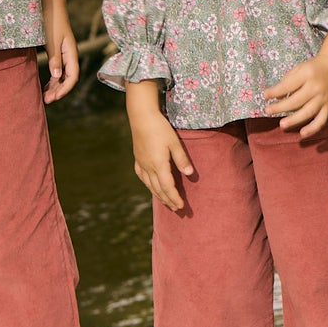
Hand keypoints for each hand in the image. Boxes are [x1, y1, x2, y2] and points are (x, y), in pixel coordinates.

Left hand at [41, 0, 79, 103]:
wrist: (49, 6)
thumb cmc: (51, 21)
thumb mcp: (52, 41)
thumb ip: (55, 59)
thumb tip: (57, 77)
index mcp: (71, 52)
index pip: (73, 76)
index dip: (65, 89)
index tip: (55, 97)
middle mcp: (70, 55)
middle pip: (67, 78)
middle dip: (58, 90)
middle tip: (46, 100)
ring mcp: (64, 54)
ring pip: (62, 75)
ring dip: (55, 86)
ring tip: (45, 97)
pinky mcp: (57, 52)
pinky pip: (57, 70)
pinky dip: (52, 79)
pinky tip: (45, 85)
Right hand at [125, 83, 196, 211]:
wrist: (141, 117)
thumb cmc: (160, 128)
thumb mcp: (174, 142)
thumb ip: (181, 159)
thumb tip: (190, 174)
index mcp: (158, 165)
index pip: (167, 187)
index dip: (174, 198)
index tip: (181, 207)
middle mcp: (148, 167)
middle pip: (158, 189)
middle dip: (168, 200)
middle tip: (177, 209)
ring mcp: (141, 164)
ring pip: (149, 185)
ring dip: (158, 195)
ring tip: (166, 202)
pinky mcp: (137, 159)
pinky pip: (142, 177)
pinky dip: (149, 185)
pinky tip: (151, 186)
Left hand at [263, 34, 327, 139]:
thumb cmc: (313, 68)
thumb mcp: (298, 69)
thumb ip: (287, 82)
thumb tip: (276, 99)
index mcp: (307, 75)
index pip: (288, 85)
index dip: (275, 92)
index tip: (265, 96)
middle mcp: (316, 87)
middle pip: (297, 101)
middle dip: (281, 107)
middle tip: (268, 111)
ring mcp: (323, 98)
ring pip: (308, 112)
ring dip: (294, 120)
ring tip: (282, 125)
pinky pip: (321, 120)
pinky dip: (313, 129)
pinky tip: (302, 134)